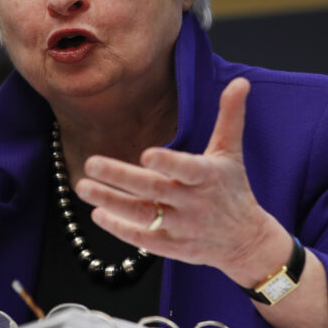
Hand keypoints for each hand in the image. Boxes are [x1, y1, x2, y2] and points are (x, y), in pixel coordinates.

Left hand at [75, 78, 288, 285]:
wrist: (246, 240)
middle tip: (91, 163)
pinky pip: (143, 239)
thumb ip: (230, 116)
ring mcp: (182, 226)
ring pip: (142, 214)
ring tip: (82, 186)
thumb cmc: (232, 188)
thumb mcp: (231, 152)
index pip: (188, 169)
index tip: (146, 154)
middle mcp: (194, 202)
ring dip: (110, 201)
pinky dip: (119, 228)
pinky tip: (97, 213)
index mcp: (208, 176)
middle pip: (154, 189)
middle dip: (121, 177)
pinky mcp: (172, 246)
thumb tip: (239, 81)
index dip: (169, 163)